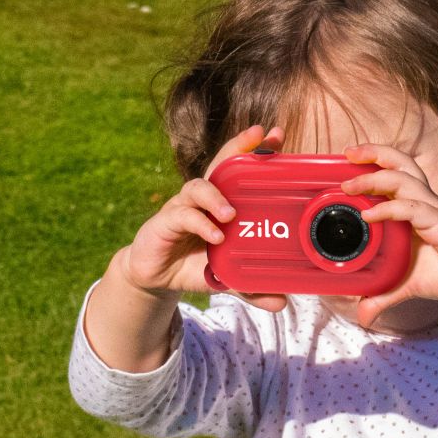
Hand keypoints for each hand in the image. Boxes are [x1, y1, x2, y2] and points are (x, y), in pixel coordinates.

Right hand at [121, 124, 287, 313]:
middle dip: (238, 148)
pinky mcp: (164, 223)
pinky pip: (182, 217)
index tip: (275, 135)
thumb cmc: (194, 265)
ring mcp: (181, 208)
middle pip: (219, 164)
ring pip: (197, 187)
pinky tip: (214, 236)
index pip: (237, 169)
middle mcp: (201, 199)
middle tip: (260, 139)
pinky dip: (199, 224)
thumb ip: (251, 287)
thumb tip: (281, 302)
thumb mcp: (226, 276)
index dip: (253, 150)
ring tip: (231, 214)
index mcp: (219, 203)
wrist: (156, 278)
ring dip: (215, 197)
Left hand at [340, 143, 437, 327]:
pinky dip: (389, 209)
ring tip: (348, 186)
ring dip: (374, 179)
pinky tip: (370, 216)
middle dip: (373, 154)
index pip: (395, 172)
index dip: (373, 161)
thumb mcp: (408, 286)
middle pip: (400, 163)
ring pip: (404, 180)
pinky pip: (414, 209)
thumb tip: (363, 315)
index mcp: (416, 208)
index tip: (346, 162)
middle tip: (347, 154)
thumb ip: (383, 295)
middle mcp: (425, 202)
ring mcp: (436, 211)